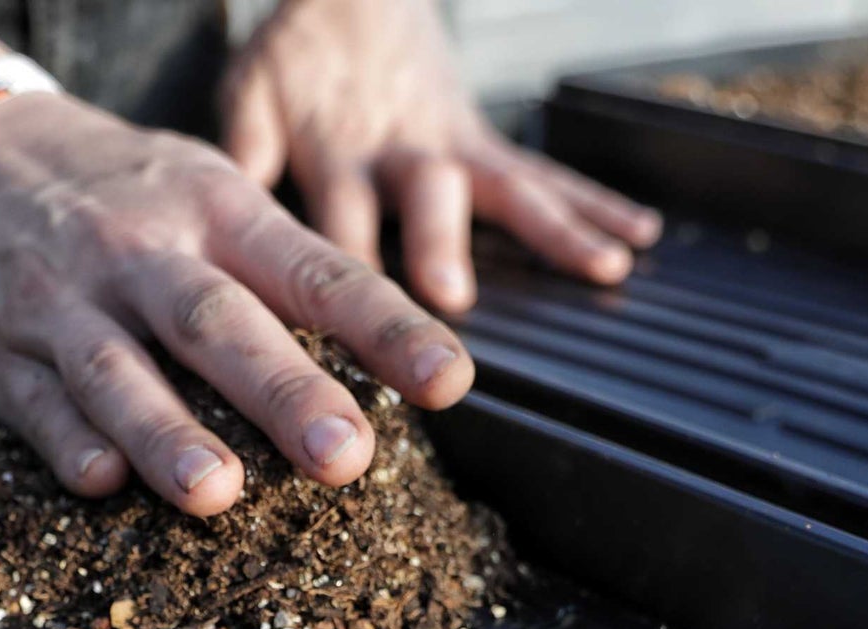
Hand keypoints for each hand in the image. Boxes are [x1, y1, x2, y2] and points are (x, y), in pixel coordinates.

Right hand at [0, 91, 474, 514]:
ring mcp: (63, 301)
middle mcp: (140, 252)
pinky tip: (103, 481)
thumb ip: (290, 271)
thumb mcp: (214, 196)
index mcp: (212, 211)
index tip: (446, 380)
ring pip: (114, 369)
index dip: (382, 327)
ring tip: (217, 493)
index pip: (311, 270)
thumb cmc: (130, 193)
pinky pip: (33, 401)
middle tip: (345, 455)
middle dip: (281, 391)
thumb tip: (393, 358)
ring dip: (166, 432)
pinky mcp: (0, 352)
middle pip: (215, 322)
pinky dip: (68, 441)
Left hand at [221, 0, 661, 312]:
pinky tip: (640, 234)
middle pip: (425, 199)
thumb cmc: (295, 64)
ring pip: (508, 188)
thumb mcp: (250, 97)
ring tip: (606, 267)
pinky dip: (595, 201)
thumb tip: (227, 207)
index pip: (334, 216)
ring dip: (556, 230)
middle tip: (454, 298)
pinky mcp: (486, 143)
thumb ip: (242, 154)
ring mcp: (453, 147)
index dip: (337, 267)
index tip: (343, 326)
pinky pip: (547, 172)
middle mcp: (402, 152)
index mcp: (335, 150)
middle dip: (439, 246)